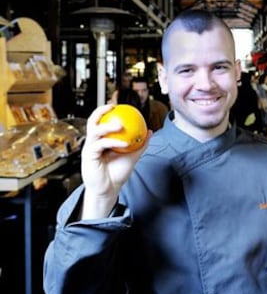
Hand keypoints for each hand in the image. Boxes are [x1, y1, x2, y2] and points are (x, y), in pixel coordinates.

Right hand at [80, 104, 151, 218]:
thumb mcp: (133, 156)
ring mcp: (90, 147)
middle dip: (100, 111)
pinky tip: (124, 143)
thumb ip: (140, 144)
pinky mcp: (88, 155)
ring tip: (120, 125)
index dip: (106, 110)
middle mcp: (93, 141)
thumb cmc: (118, 173)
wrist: (109, 189)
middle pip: (92, 121)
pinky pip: (100, 144)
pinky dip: (113, 142)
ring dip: (108, 126)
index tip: (117, 104)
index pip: (101, 120)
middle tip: (113, 107)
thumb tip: (150, 131)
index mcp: (101, 139)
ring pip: (95, 130)